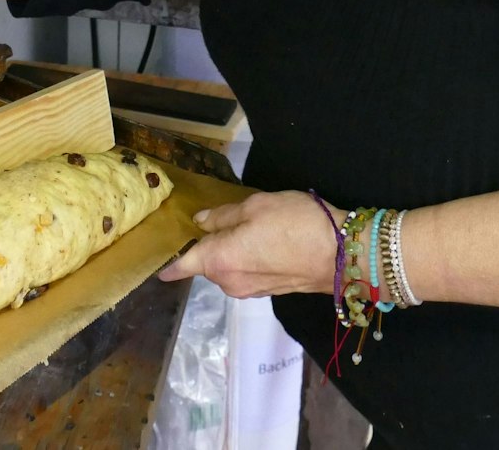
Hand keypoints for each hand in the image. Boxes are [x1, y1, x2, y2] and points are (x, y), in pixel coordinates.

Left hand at [157, 190, 338, 298]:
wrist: (342, 255)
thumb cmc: (295, 223)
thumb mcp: (255, 207)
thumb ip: (223, 216)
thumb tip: (201, 222)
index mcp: (218, 261)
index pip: (180, 266)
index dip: (167, 259)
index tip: (156, 255)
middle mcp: (228, 283)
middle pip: (206, 264)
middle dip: (206, 246)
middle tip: (213, 219)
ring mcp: (250, 291)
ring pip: (228, 268)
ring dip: (230, 252)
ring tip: (244, 226)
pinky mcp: (269, 292)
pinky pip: (246, 273)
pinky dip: (247, 259)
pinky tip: (262, 242)